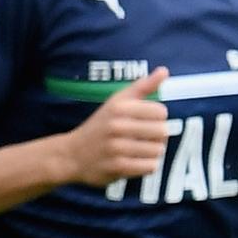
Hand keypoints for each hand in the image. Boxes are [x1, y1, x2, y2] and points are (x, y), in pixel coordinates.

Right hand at [57, 70, 169, 187]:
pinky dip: (147, 165)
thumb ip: (143, 87)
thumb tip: (164, 70)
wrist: (72, 155)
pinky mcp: (118, 167)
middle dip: (157, 136)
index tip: (146, 120)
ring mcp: (116, 148)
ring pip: (158, 150)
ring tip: (138, 149)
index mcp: (118, 107)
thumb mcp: (117, 101)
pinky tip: (135, 161)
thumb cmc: (101, 125)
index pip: (161, 112)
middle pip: (162, 131)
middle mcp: (116, 126)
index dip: (158, 118)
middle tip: (144, 137)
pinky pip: (151, 167)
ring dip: (152, 151)